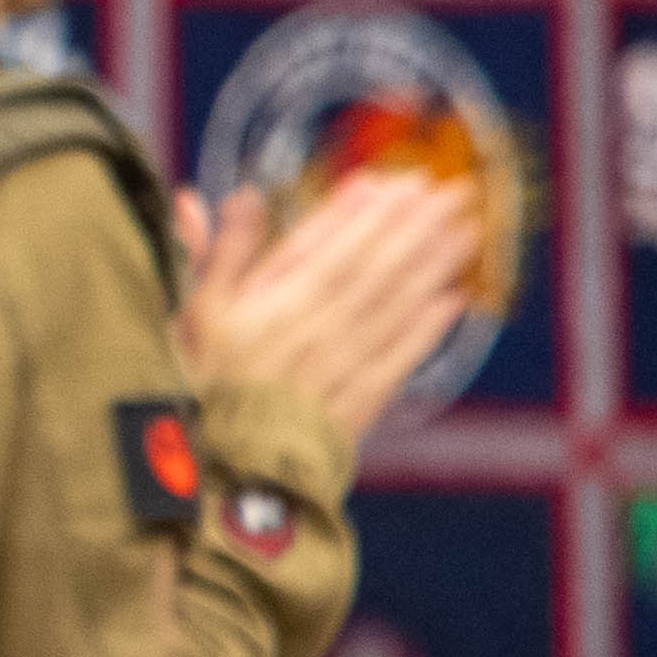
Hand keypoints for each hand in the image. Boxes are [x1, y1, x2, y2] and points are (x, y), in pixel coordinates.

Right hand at [181, 167, 479, 439]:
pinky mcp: (357, 404)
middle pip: (371, 270)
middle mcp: (310, 331)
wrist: (218, 475)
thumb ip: (213, 254)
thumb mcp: (189, 314)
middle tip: (452, 190)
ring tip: (467, 229)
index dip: (361, 214)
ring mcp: (338, 368)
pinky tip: (455, 300)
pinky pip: (399, 359)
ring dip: (433, 265)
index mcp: (267, 307)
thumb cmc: (195, 388)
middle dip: (414, 227)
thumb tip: (227, 197)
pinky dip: (428, 329)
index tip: (393, 180)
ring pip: (393, 307)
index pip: (323, 248)